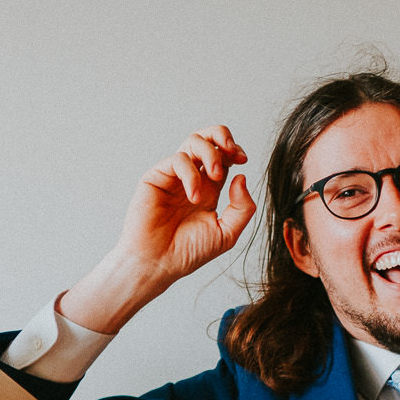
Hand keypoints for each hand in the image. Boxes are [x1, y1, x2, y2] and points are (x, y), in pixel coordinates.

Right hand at [62, 127, 257, 333]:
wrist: (158, 264)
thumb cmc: (188, 252)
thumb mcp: (226, 234)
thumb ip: (241, 208)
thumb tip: (241, 176)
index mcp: (209, 189)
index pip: (223, 156)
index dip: (234, 150)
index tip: (243, 159)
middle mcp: (191, 178)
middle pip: (207, 139)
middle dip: (223, 136)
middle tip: (233, 152)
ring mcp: (173, 176)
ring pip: (192, 142)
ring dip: (210, 153)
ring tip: (216, 175)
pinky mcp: (156, 177)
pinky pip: (177, 160)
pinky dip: (191, 174)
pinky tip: (195, 197)